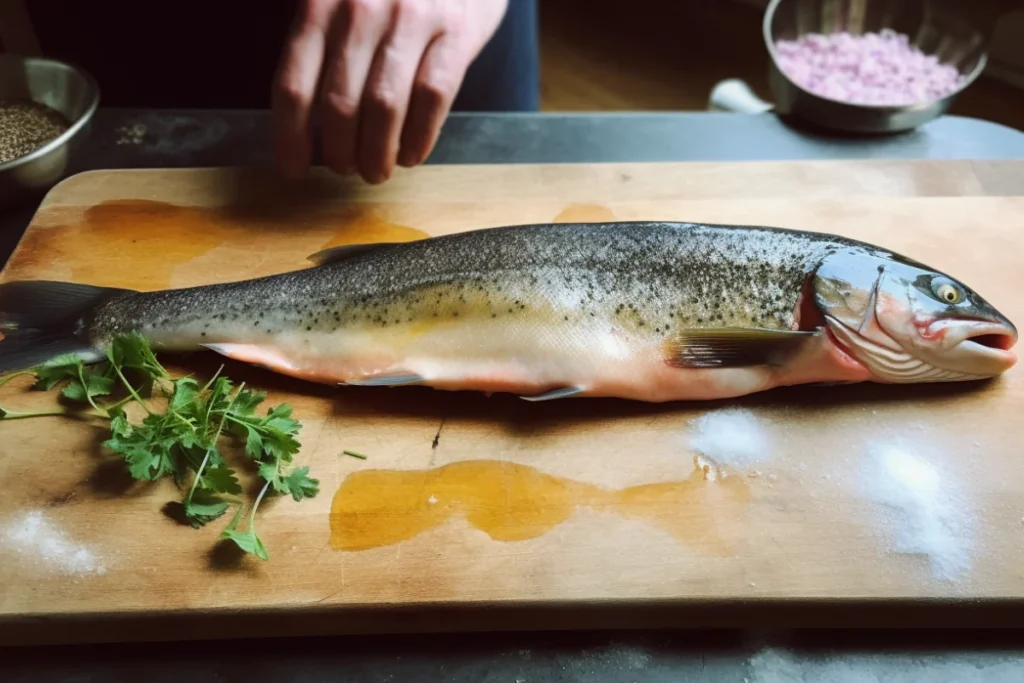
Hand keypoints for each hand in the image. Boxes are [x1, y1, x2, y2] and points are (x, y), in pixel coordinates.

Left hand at [273, 0, 508, 183]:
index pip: (293, 87)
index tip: (294, 168)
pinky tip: (412, 154)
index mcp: (320, 4)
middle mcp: (361, 8)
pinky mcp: (455, 31)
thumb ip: (317, 43)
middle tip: (345, 168)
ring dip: (378, 153)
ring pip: (385, 107)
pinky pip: (433, 97)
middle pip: (339, 105)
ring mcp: (412, 18)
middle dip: (339, 153)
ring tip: (376, 170)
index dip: (290, 139)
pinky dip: (420, 137)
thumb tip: (302, 120)